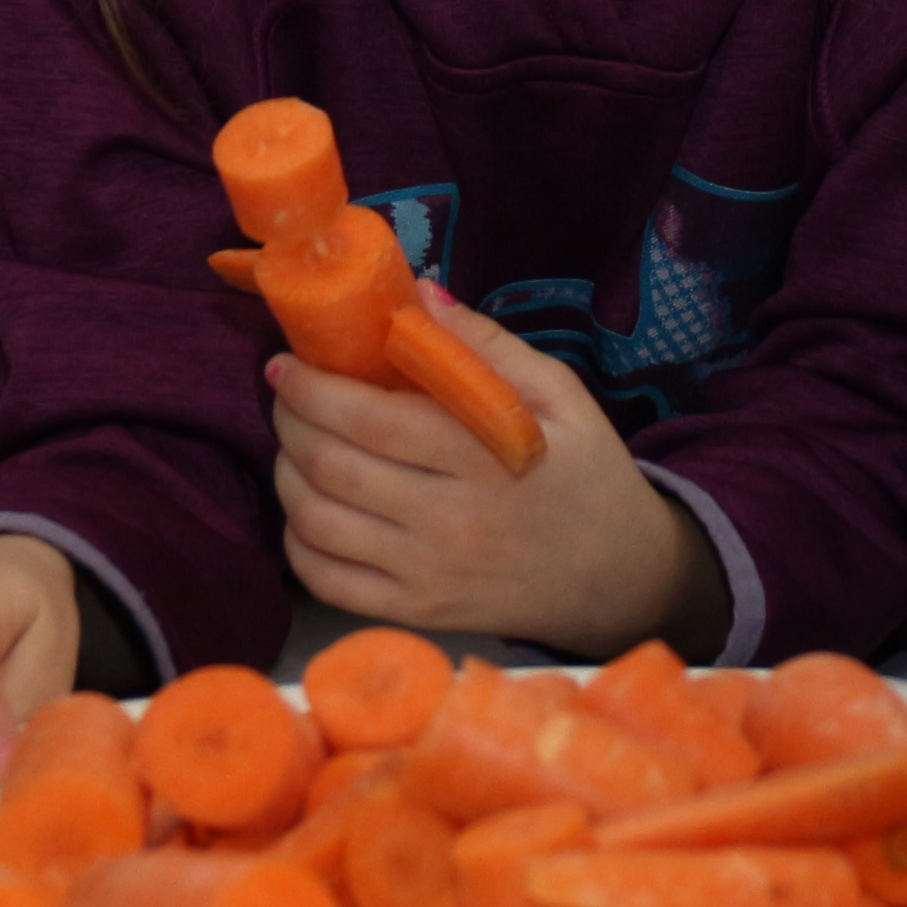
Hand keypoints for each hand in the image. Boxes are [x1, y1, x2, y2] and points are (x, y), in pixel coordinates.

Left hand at [269, 299, 715, 656]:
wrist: (619, 578)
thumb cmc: (586, 475)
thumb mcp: (561, 396)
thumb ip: (488, 345)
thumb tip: (418, 294)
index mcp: (483, 460)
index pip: (370, 420)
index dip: (312, 389)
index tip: (286, 364)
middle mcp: (449, 523)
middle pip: (332, 468)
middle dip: (288, 422)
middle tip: (286, 396)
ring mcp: (429, 575)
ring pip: (317, 524)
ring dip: (286, 476)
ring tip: (294, 445)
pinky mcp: (418, 613)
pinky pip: (328, 583)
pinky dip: (298, 544)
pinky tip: (308, 510)